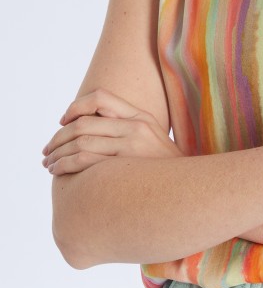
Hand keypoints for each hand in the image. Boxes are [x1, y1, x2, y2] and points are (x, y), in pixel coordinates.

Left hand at [42, 88, 183, 175]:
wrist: (190, 190)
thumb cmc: (165, 171)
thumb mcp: (153, 141)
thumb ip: (128, 132)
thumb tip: (95, 132)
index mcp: (141, 116)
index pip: (100, 97)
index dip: (76, 107)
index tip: (62, 122)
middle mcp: (136, 125)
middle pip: (84, 122)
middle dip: (58, 137)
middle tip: (46, 151)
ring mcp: (132, 144)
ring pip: (81, 140)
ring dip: (58, 153)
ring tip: (49, 165)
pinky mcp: (127, 164)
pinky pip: (86, 159)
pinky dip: (66, 164)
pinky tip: (59, 172)